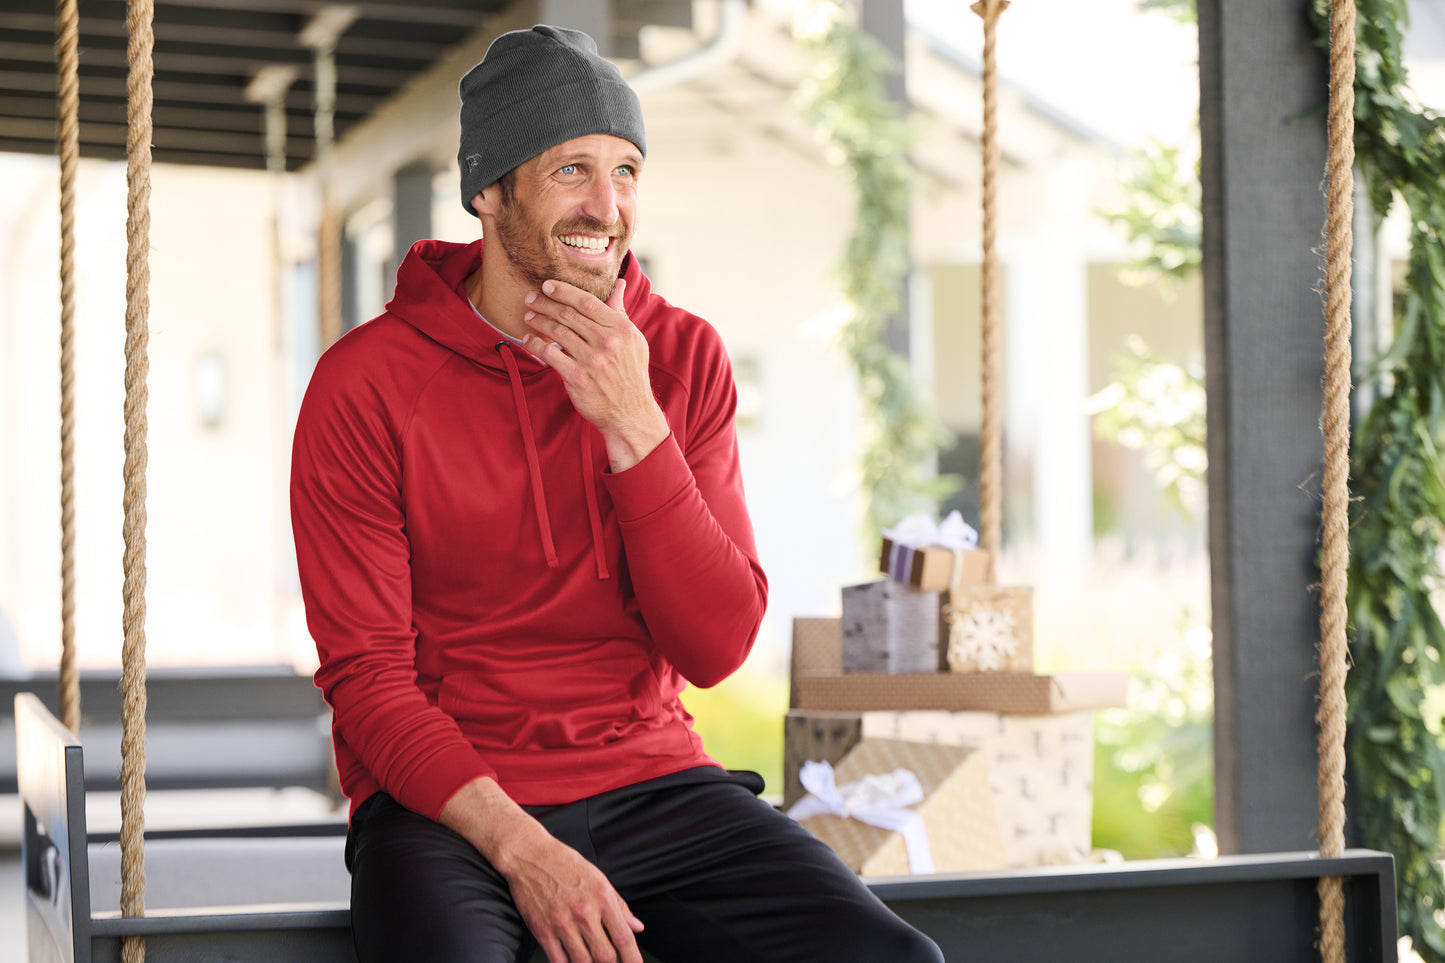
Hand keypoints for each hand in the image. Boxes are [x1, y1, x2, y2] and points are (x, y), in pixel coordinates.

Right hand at [438, 778, 643, 962]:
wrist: (529, 856)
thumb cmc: (565, 864)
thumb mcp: (599, 879)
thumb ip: (619, 906)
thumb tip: (636, 926)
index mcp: (602, 898)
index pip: (624, 937)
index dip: (634, 959)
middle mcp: (584, 912)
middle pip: (605, 956)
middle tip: (612, 961)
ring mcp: (562, 924)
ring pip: (583, 962)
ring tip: (592, 960)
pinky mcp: (542, 931)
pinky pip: (559, 961)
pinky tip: (572, 961)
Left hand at [520, 278, 669, 470]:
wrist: (631, 413)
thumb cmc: (631, 374)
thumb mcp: (633, 341)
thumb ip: (620, 313)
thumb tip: (620, 285)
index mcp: (621, 329)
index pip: (587, 302)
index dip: (564, 291)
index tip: (547, 285)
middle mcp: (607, 342)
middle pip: (568, 314)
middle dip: (545, 303)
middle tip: (530, 298)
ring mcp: (592, 361)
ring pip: (557, 332)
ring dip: (538, 322)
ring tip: (528, 317)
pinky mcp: (578, 378)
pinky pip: (550, 355)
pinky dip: (536, 345)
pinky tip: (528, 340)